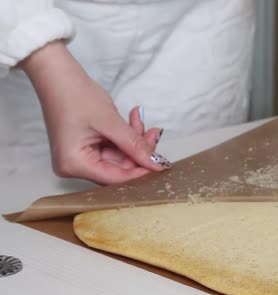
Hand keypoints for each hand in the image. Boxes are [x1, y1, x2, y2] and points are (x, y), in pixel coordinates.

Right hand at [21, 42, 170, 184]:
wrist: (58, 75)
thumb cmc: (75, 95)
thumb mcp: (111, 122)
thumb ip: (134, 145)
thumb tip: (155, 164)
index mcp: (74, 164)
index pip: (115, 179)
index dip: (140, 172)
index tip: (160, 164)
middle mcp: (74, 166)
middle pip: (118, 168)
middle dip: (139, 151)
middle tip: (154, 134)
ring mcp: (80, 157)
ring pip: (119, 157)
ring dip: (134, 141)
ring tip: (143, 122)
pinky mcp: (86, 148)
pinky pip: (113, 148)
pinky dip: (125, 136)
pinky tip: (133, 121)